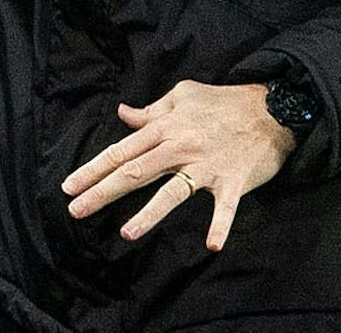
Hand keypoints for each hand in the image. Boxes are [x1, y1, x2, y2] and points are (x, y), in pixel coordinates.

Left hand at [61, 81, 294, 252]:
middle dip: (103, 191)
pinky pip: (225, 207)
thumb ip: (152, 110)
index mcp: (165, 127)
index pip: (122, 150)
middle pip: (136, 172)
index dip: (93, 169)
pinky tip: (211, 244)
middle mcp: (180, 146)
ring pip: (172, 191)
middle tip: (76, 210)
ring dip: (149, 213)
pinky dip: (220, 224)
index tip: (68, 186)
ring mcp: (206, 166)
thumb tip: (124, 115)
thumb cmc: (223, 101)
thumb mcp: (182, 96)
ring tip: (127, 233)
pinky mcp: (233, 180)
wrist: (272, 107)